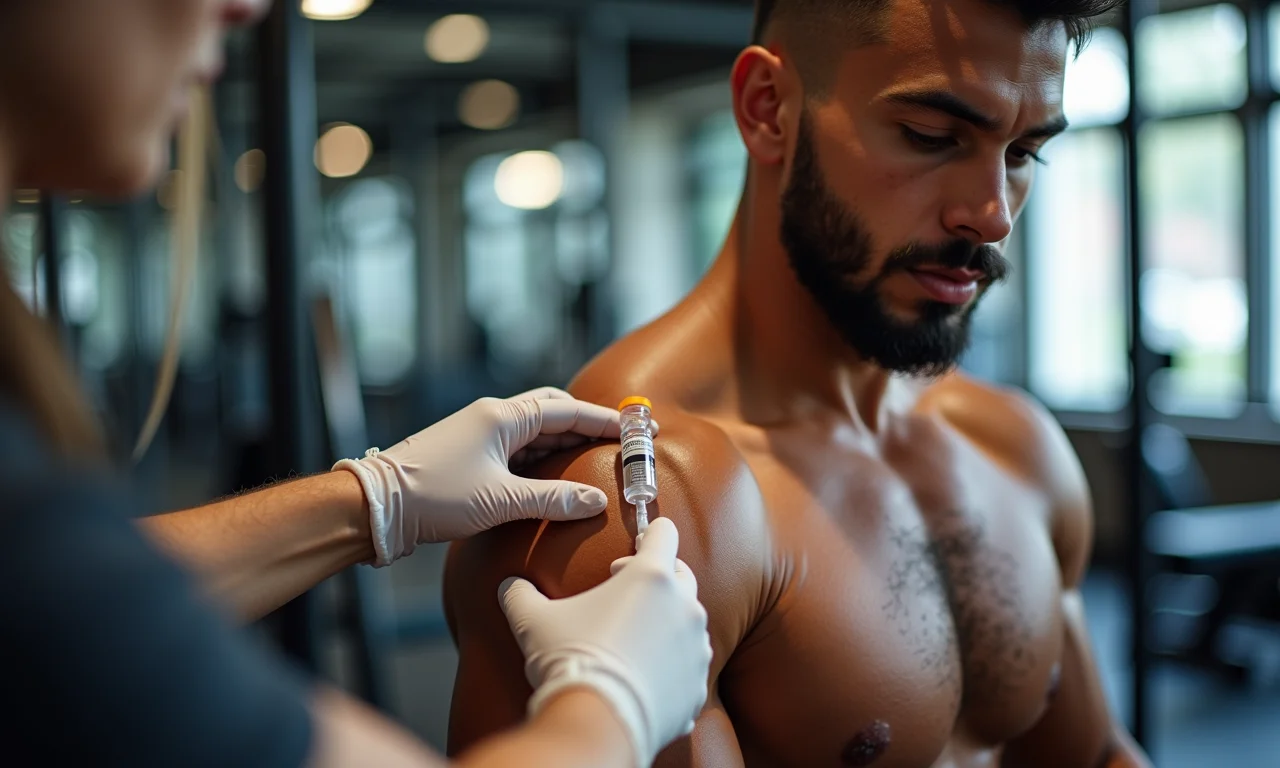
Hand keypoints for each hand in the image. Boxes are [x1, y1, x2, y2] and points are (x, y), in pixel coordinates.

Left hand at [335, 387, 636, 565]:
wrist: (375, 507)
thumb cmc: (435, 497)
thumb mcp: (501, 501)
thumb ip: (553, 499)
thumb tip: (596, 501)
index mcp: (502, 417)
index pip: (568, 410)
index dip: (606, 420)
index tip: (638, 427)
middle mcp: (491, 417)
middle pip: (552, 412)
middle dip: (587, 425)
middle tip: (619, 441)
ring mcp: (478, 435)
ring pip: (533, 431)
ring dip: (565, 442)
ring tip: (595, 458)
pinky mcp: (468, 455)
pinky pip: (516, 449)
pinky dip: (542, 458)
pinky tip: (554, 476)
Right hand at [499, 518, 712, 767]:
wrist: (597, 722)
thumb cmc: (571, 660)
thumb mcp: (533, 621)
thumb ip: (521, 595)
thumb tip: (509, 587)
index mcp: (650, 577)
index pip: (665, 533)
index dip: (650, 534)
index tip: (639, 543)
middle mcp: (683, 607)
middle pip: (682, 574)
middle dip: (658, 576)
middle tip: (625, 590)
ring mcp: (695, 647)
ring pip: (689, 621)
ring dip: (667, 621)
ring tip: (636, 636)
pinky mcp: (697, 684)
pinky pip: (689, 666)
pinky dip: (672, 665)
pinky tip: (646, 674)